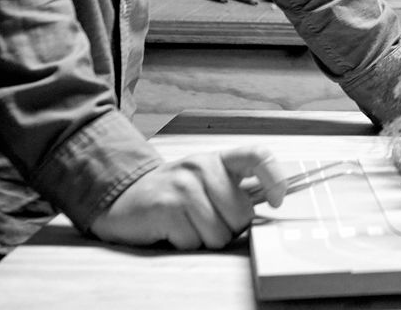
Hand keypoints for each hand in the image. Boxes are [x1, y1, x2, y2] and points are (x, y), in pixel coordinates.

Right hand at [90, 146, 288, 250]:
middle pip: (241, 214)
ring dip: (205, 239)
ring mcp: (183, 185)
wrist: (123, 198)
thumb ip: (234, 189)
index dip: (274, 177)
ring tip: (188, 225)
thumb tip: (270, 205)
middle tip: (206, 221)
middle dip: (229, 228)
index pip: (257, 155)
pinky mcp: (166, 206)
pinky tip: (172, 230)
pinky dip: (185, 244)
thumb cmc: (173, 194)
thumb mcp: (205, 182)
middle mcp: (201, 167)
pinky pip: (193, 241)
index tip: (277, 199)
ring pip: (219, 233)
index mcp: (217, 160)